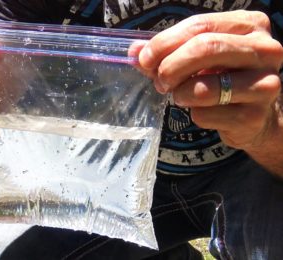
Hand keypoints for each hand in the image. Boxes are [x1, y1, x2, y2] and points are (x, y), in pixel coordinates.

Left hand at [134, 10, 282, 151]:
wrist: (255, 117)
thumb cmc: (224, 79)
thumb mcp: (200, 58)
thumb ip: (168, 52)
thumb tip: (134, 51)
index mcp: (250, 25)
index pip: (200, 25)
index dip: (165, 42)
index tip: (144, 59)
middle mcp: (265, 50)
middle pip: (205, 48)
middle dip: (170, 66)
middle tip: (159, 81)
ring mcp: (265, 84)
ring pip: (204, 87)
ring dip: (180, 93)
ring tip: (180, 95)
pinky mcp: (254, 116)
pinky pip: (206, 114)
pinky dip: (195, 114)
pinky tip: (204, 111)